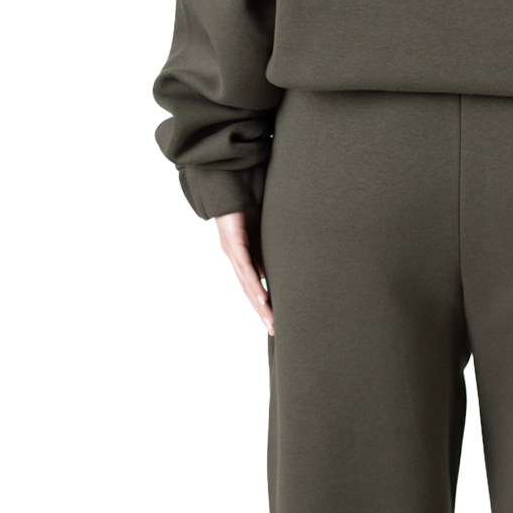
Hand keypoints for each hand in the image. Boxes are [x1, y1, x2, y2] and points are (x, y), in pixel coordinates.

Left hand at [216, 209, 273, 333]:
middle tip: (274, 330)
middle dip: (261, 311)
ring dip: (259, 304)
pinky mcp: (232, 241)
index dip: (263, 303)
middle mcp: (235, 256)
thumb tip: (281, 268)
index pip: (253, 285)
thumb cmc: (251, 203)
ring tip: (270, 320)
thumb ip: (271, 248)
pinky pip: (245, 267)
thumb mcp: (266, 231)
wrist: (232, 182)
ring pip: (246, 283)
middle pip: (248, 290)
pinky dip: (254, 284)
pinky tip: (263, 298)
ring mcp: (232, 250)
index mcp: (243, 255)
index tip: (274, 320)